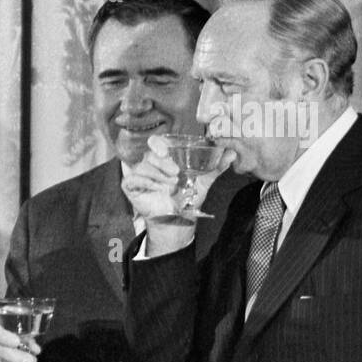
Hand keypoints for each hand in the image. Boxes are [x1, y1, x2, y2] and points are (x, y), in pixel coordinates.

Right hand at [122, 135, 233, 255]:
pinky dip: (146, 183)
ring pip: (142, 167)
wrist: (177, 219)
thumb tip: (232, 154)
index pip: (156, 142)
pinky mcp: (130, 186)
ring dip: (157, 175)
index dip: (158, 143)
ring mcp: (139, 175)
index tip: (165, 151)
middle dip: (162, 163)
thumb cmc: (186, 197)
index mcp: (165, 159)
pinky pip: (132, 179)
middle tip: (175, 174)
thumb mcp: (203, 181)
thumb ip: (216, 167)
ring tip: (170, 185)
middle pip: (149, 154)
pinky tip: (157, 189)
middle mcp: (150, 164)